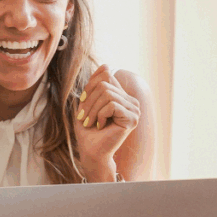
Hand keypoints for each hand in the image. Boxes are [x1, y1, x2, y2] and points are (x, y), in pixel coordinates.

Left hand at [74, 65, 140, 179]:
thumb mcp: (87, 102)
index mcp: (122, 95)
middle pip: (105, 84)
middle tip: (83, 118)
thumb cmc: (88, 130)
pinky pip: (111, 105)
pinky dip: (100, 115)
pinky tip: (100, 126)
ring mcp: (134, 109)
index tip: (83, 102)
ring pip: (107, 94)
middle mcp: (131, 101)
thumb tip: (106, 65)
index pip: (106, 73)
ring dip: (92, 109)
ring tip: (90, 123)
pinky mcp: (132, 118)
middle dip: (89, 100)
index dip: (90, 85)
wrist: (91, 152)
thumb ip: (95, 84)